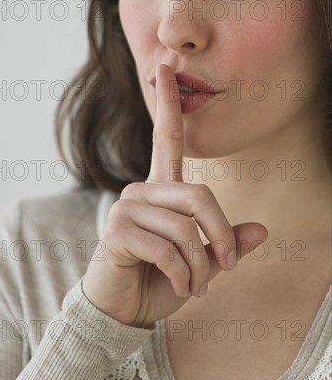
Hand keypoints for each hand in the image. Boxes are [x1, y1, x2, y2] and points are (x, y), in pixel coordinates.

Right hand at [82, 64, 267, 326]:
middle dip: (221, 236)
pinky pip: (168, 249)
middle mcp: (141, 190)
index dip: (168, 103)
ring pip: (185, 227)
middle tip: (225, 267)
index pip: (166, 138)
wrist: (122, 310)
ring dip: (201, 266)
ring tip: (197, 286)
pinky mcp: (117, 232)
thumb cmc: (159, 280)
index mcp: (161, 189)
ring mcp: (126, 208)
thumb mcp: (201, 262)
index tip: (165, 69)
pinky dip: (183, 274)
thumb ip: (226, 242)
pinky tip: (179, 287)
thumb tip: (262, 230)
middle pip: (200, 195)